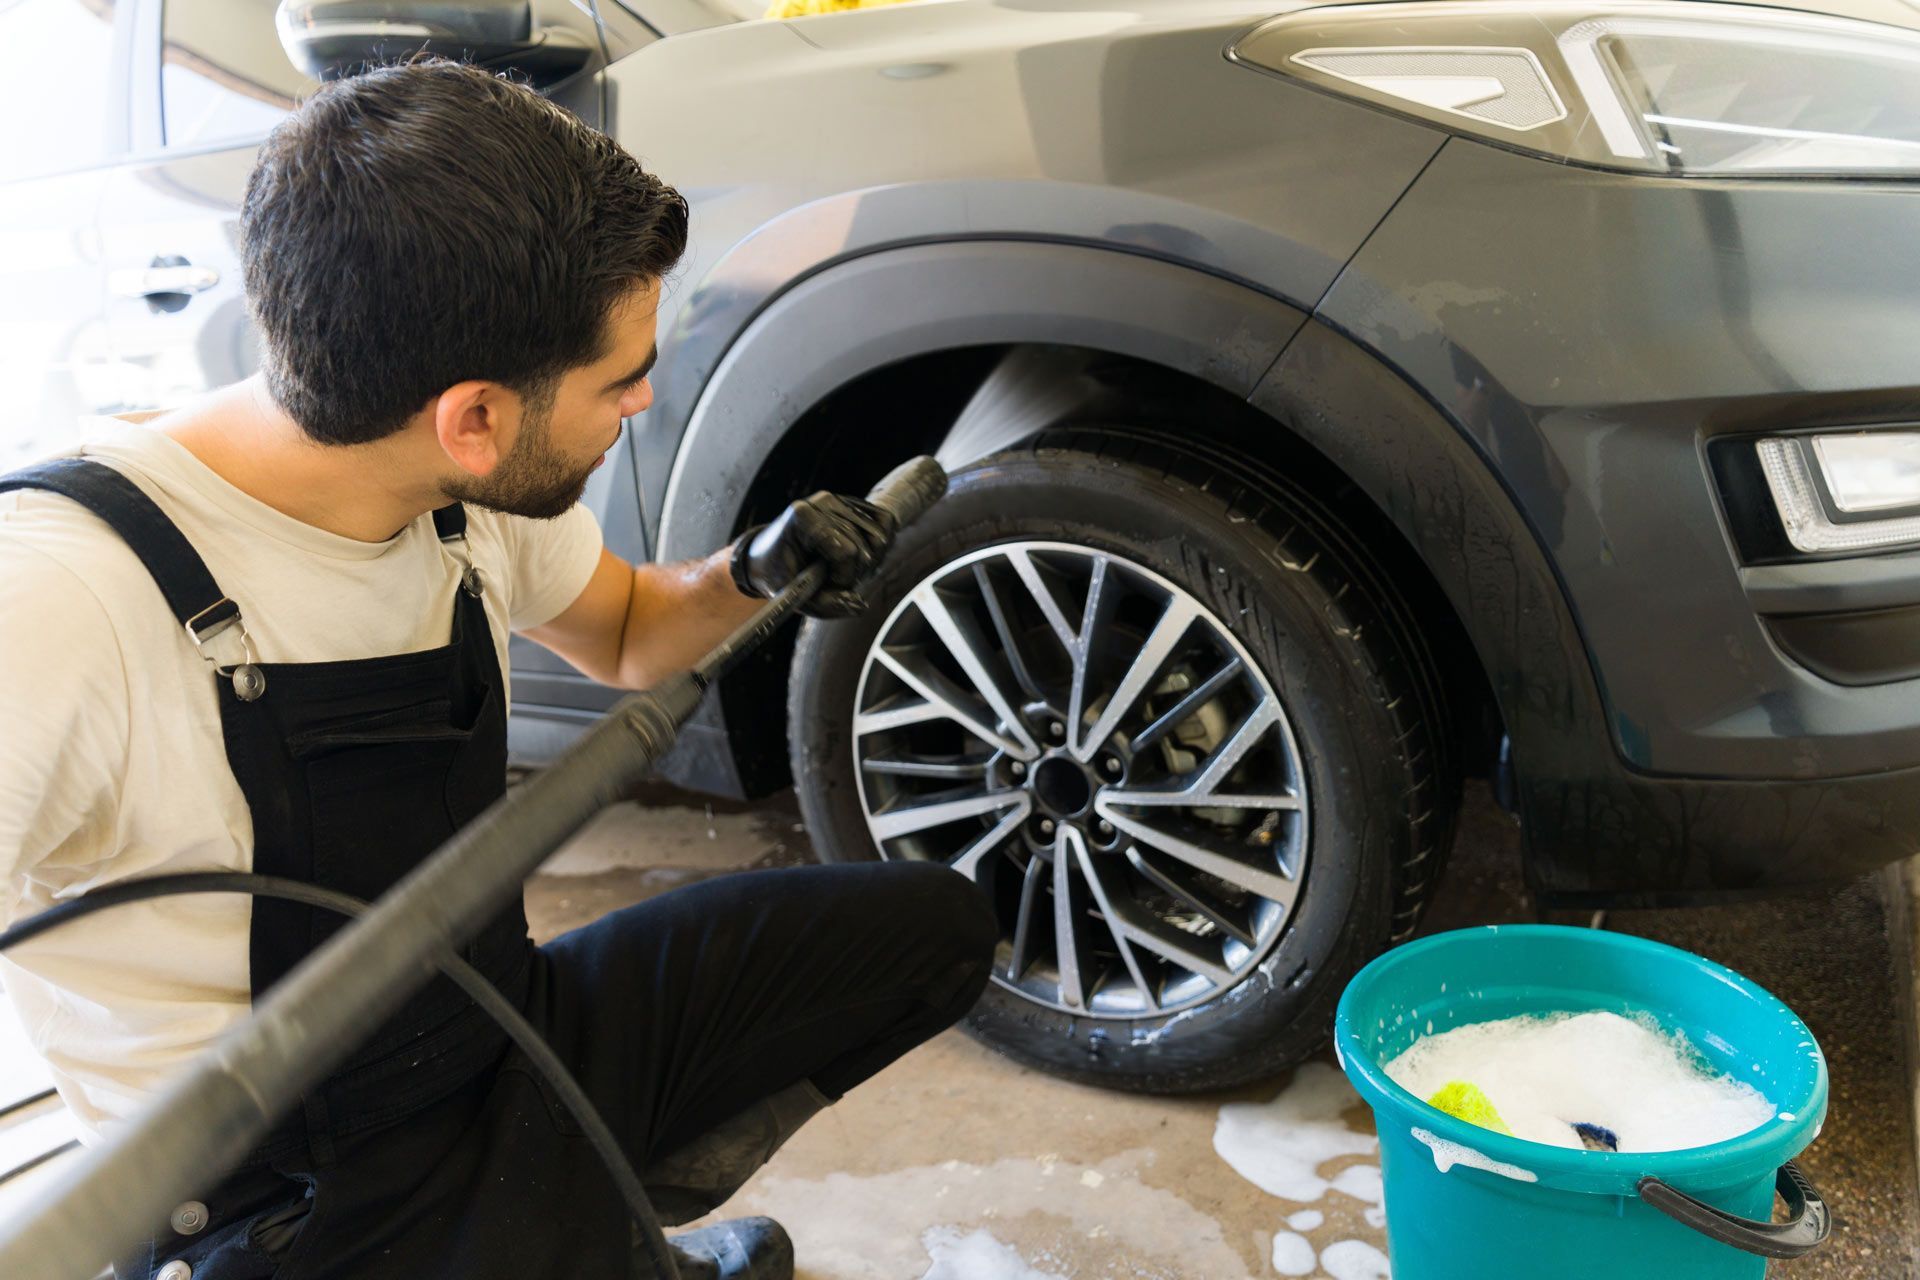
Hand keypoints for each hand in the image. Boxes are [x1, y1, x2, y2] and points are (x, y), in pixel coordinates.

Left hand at [729, 490, 897, 616]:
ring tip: (843, 569)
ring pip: (878, 538)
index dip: (843, 577)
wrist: (769, 556)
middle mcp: (823, 501)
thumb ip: (826, 605)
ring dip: (867, 562)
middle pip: (863, 548)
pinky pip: (885, 524)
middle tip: (832, 580)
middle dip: (853, 573)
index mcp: (803, 517)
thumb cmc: (779, 576)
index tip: (826, 584)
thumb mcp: (795, 597)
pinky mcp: (854, 503)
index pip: (847, 551)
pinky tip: (857, 557)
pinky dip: (878, 547)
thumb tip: (859, 606)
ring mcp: (841, 500)